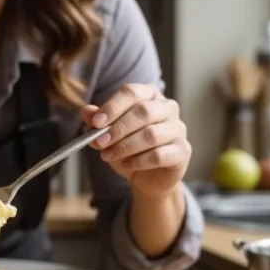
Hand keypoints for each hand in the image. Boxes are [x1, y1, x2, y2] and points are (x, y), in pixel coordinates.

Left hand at [82, 84, 190, 198]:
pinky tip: (126, 164)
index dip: (112, 106)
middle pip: (143, 112)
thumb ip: (98, 121)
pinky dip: (138, 161)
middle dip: (117, 128)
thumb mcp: (109, 134)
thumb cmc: (129, 149)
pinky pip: (159, 155)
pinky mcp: (182, 151)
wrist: (148, 177)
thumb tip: (87, 111)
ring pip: (151, 134)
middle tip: (100, 142)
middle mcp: (168, 108)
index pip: (132, 92)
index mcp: (149, 96)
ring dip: (125, 146)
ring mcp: (178, 129)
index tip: (96, 122)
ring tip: (107, 155)